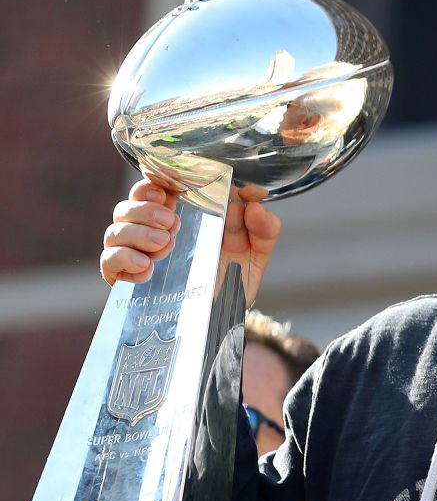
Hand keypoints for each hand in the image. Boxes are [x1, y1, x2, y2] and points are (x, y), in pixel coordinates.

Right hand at [100, 178, 280, 303]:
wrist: (224, 320)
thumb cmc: (235, 279)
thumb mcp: (256, 252)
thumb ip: (265, 227)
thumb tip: (256, 203)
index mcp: (184, 214)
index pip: (157, 185)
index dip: (155, 180)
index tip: (166, 188)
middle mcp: (155, 229)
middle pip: (131, 202)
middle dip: (146, 207)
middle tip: (171, 222)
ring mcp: (138, 253)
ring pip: (116, 228)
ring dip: (138, 232)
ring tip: (165, 245)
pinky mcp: (126, 278)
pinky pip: (108, 261)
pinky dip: (123, 258)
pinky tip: (147, 267)